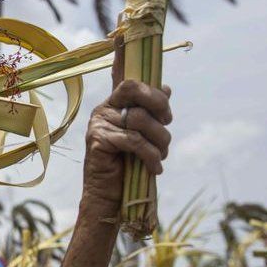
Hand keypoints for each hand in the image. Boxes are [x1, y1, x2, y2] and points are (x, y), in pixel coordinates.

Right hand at [83, 80, 172, 207]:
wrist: (110, 197)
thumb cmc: (128, 166)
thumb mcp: (144, 135)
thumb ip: (151, 111)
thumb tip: (166, 88)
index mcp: (114, 104)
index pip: (125, 77)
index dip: (134, 69)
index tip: (162, 88)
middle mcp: (104, 109)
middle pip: (133, 89)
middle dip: (158, 104)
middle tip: (167, 123)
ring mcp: (98, 124)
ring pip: (140, 119)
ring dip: (160, 139)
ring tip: (162, 155)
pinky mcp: (98, 140)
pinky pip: (134, 140)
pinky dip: (151, 155)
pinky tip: (155, 168)